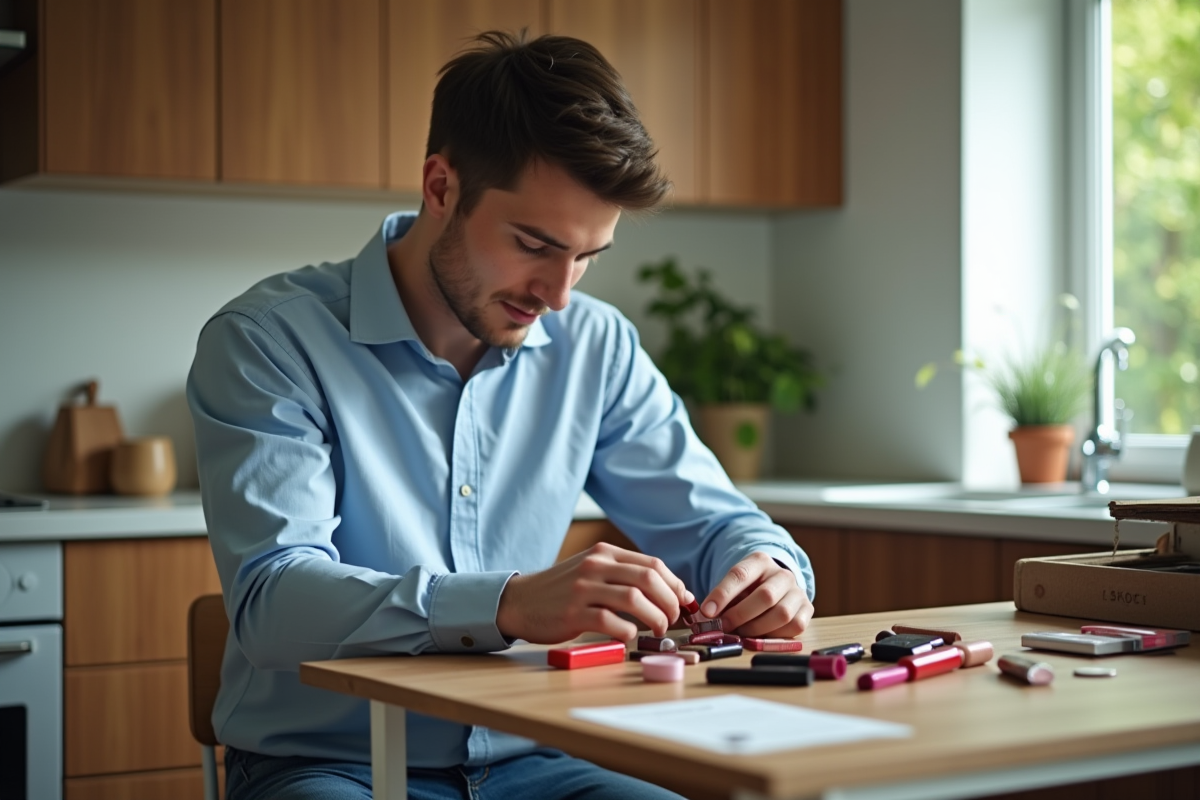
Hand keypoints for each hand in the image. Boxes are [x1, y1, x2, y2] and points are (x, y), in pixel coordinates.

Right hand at [496, 543, 692, 644]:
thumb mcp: (593, 571)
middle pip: (648, 578)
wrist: (520, 600)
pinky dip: (627, 632)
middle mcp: (595, 565)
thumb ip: (626, 577)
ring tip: (658, 630)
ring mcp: (583, 589)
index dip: (675, 585)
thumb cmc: (563, 590)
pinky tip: (628, 636)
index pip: (653, 564)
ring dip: (655, 618)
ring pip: (634, 599)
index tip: (683, 602)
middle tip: (673, 619)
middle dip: (669, 601)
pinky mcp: (572, 613)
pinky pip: (611, 622)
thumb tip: (672, 593)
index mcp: (604, 553)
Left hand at [701, 552, 811, 637]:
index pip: (740, 574)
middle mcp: (782, 574)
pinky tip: (761, 634)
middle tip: (723, 627)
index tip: (707, 612)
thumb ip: (721, 600)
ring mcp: (798, 591)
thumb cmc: (749, 589)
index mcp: (760, 561)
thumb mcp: (734, 586)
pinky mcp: (808, 609)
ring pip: (782, 614)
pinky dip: (775, 635)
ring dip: (757, 628)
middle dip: (740, 615)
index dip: (722, 594)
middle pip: (765, 596)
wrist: (775, 586)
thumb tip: (706, 619)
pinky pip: (795, 626)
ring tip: (741, 632)